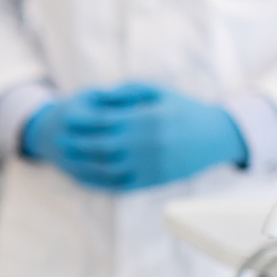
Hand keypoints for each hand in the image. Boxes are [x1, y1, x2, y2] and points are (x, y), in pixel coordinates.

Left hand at [59, 82, 247, 191]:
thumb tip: (98, 96)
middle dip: (76, 143)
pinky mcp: (154, 181)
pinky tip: (87, 177)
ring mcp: (149, 165)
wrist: (216, 136)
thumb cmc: (184, 109)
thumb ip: (127, 92)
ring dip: (83, 165)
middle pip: (100, 146)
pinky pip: (121, 185)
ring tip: (68, 160)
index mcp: (145, 119)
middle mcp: (146, 144)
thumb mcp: (158, 92)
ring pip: (107, 168)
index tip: (66, 119)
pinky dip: (100, 183)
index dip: (81, 121)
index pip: (104, 121)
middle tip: (59, 141)